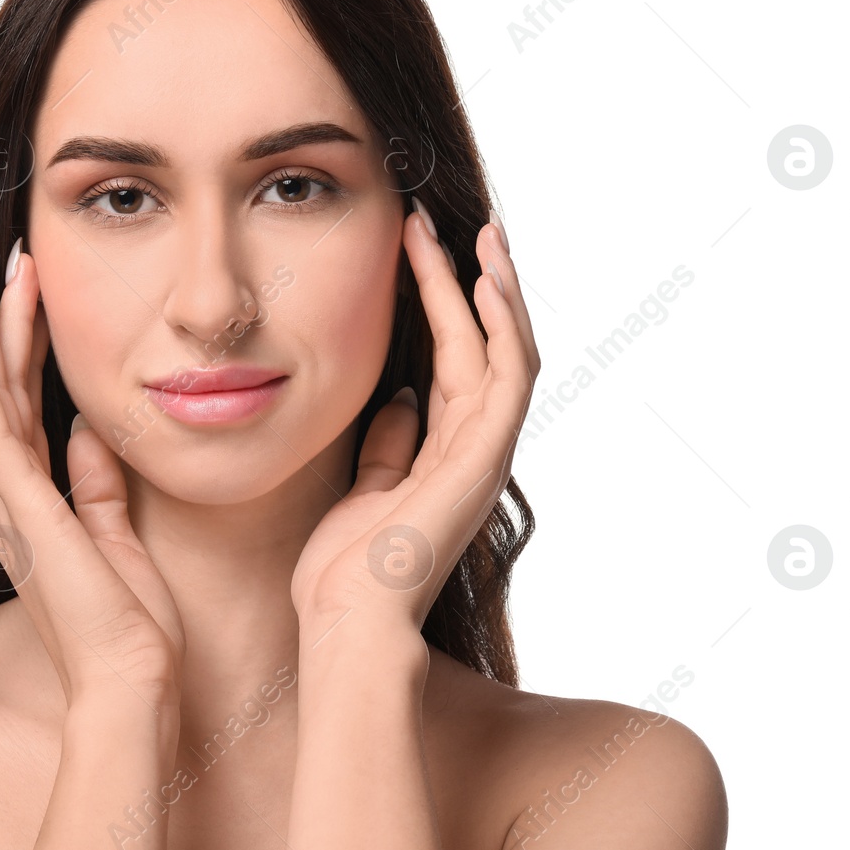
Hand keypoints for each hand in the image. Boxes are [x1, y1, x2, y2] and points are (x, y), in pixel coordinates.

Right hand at [0, 242, 184, 711]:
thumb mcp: (117, 535)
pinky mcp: (24, 512)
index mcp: (34, 504)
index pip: (24, 409)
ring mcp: (11, 504)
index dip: (24, 350)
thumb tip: (88, 430)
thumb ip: (98, 483)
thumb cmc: (129, 625)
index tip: (26, 296)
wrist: (130, 683)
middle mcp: (11, 499)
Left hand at [289, 206, 538, 638]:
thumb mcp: (361, 491)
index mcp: (443, 456)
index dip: (441, 305)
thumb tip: (402, 400)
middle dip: (469, 283)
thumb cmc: (344, 574)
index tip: (417, 252)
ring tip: (481, 235)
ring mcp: (484, 455)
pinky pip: (506, 378)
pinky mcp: (484, 459)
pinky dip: (501, 326)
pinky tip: (486, 281)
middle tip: (448, 226)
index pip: (452, 362)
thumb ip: (388, 448)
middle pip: (483, 346)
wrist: (345, 623)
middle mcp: (473, 451)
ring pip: (506, 352)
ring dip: (494, 291)